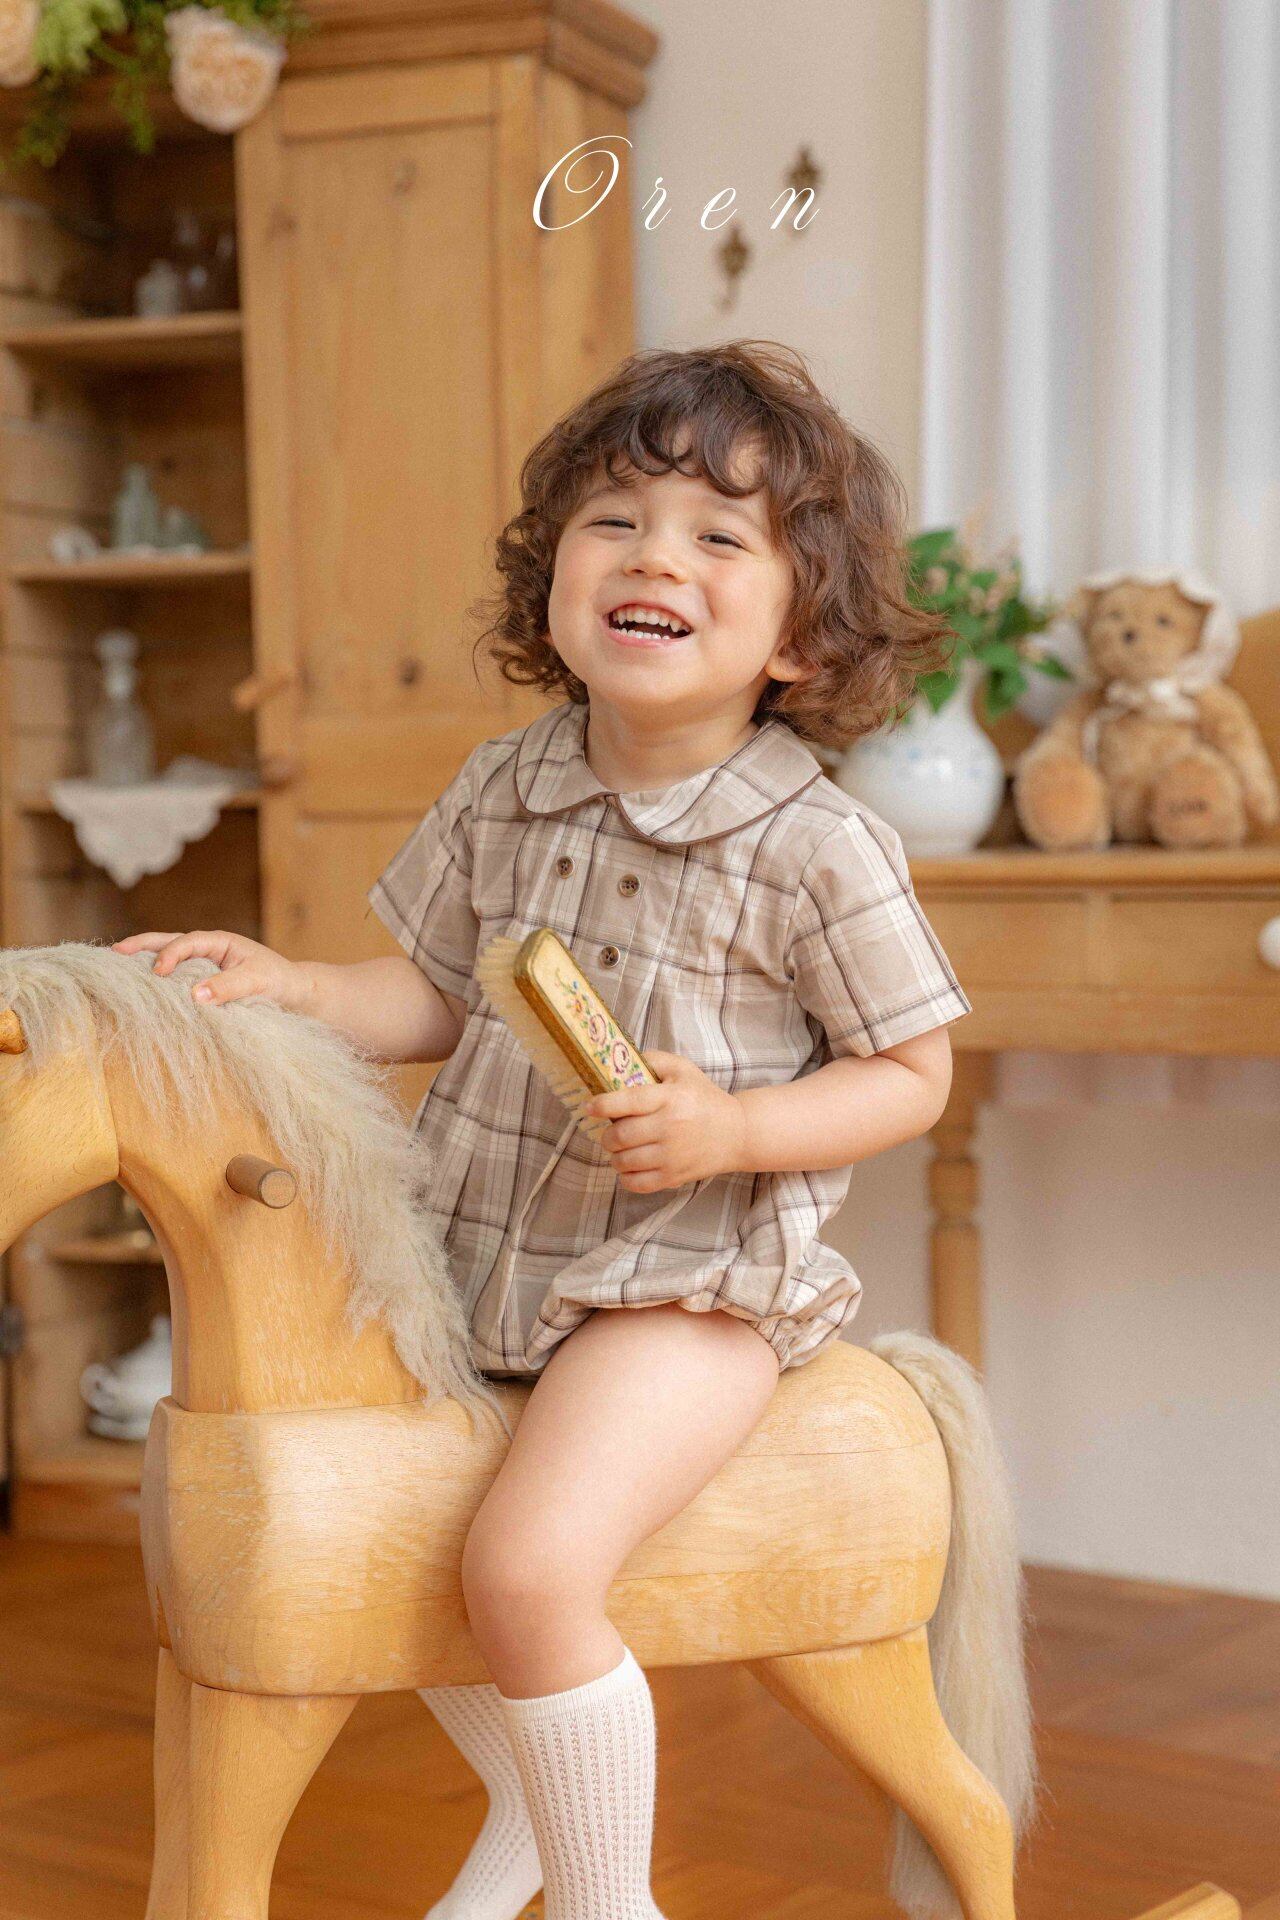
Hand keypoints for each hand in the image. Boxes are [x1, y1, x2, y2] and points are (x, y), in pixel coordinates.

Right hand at [110, 929, 313, 1013]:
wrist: (292, 993)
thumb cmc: (277, 981)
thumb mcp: (257, 981)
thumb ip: (229, 986)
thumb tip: (195, 995)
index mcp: (220, 941)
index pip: (188, 942)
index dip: (171, 955)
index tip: (159, 973)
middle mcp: (207, 949)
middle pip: (169, 941)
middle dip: (143, 945)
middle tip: (116, 951)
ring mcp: (202, 965)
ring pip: (168, 956)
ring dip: (145, 959)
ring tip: (118, 964)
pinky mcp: (201, 981)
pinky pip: (175, 976)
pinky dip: (156, 978)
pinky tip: (139, 985)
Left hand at [584, 1049, 747, 1191]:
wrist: (737, 1132)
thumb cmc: (705, 1098)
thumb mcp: (684, 1070)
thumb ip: (653, 1060)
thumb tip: (620, 1060)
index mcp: (670, 1098)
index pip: (628, 1101)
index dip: (602, 1105)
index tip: (589, 1107)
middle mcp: (670, 1127)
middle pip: (621, 1136)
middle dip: (607, 1135)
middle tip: (610, 1131)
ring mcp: (672, 1155)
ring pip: (624, 1162)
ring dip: (614, 1156)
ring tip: (620, 1149)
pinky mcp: (674, 1176)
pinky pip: (637, 1184)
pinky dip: (625, 1178)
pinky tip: (629, 1167)